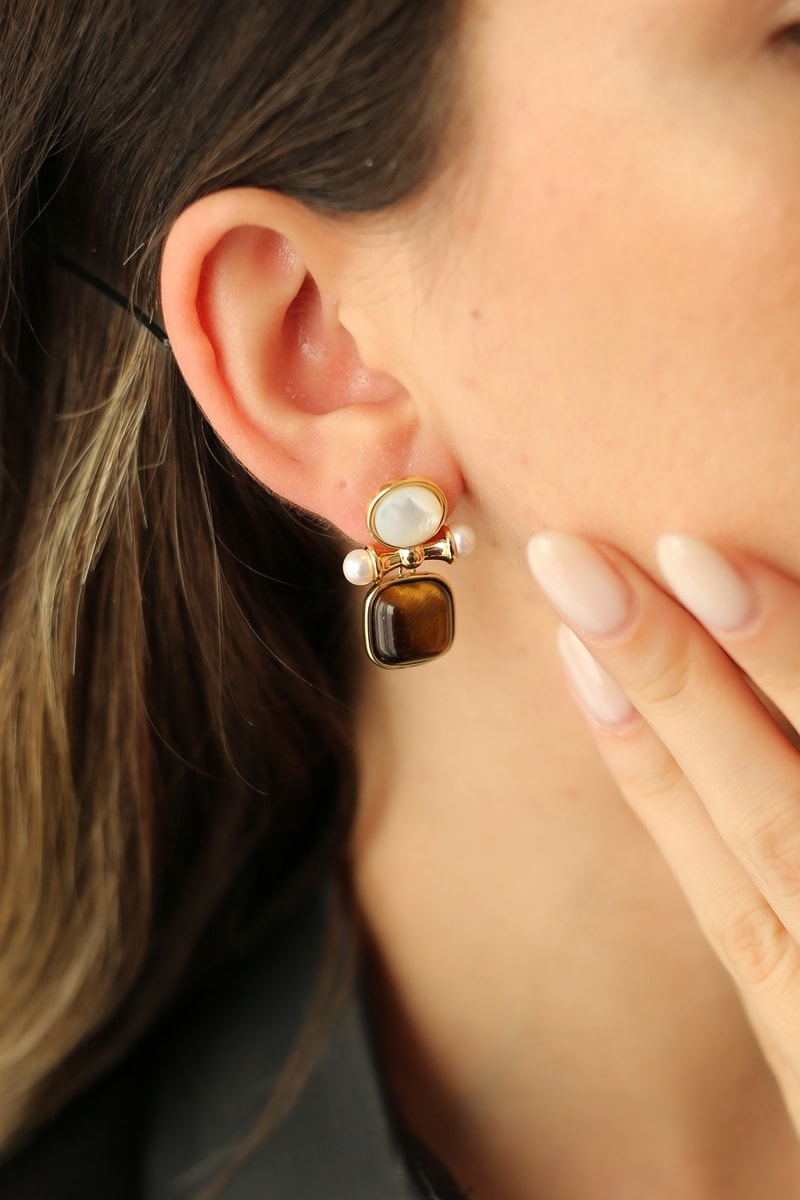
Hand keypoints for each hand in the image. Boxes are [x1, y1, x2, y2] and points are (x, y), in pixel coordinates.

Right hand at [527, 530, 799, 1132]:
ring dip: (781, 677)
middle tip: (586, 570)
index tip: (571, 644)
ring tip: (704, 569)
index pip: (704, 851)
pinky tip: (797, 602)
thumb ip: (754, 894)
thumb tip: (655, 746)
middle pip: (763, 810)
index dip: (634, 747)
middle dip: (672, 682)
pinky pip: (774, 897)